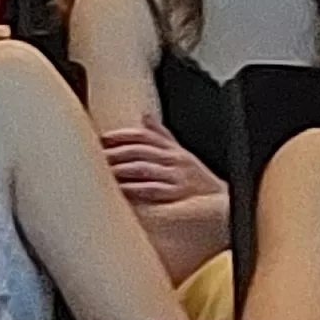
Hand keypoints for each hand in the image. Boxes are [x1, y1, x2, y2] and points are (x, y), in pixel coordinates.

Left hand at [101, 122, 222, 210]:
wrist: (223, 203)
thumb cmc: (198, 179)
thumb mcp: (181, 153)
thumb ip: (161, 135)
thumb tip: (145, 116)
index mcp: (172, 148)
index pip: (143, 135)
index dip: (122, 135)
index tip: (103, 137)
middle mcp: (173, 159)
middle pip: (139, 150)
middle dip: (116, 151)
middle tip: (96, 154)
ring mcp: (175, 175)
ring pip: (142, 167)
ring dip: (121, 168)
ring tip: (103, 169)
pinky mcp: (177, 193)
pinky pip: (152, 188)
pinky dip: (134, 188)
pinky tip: (120, 189)